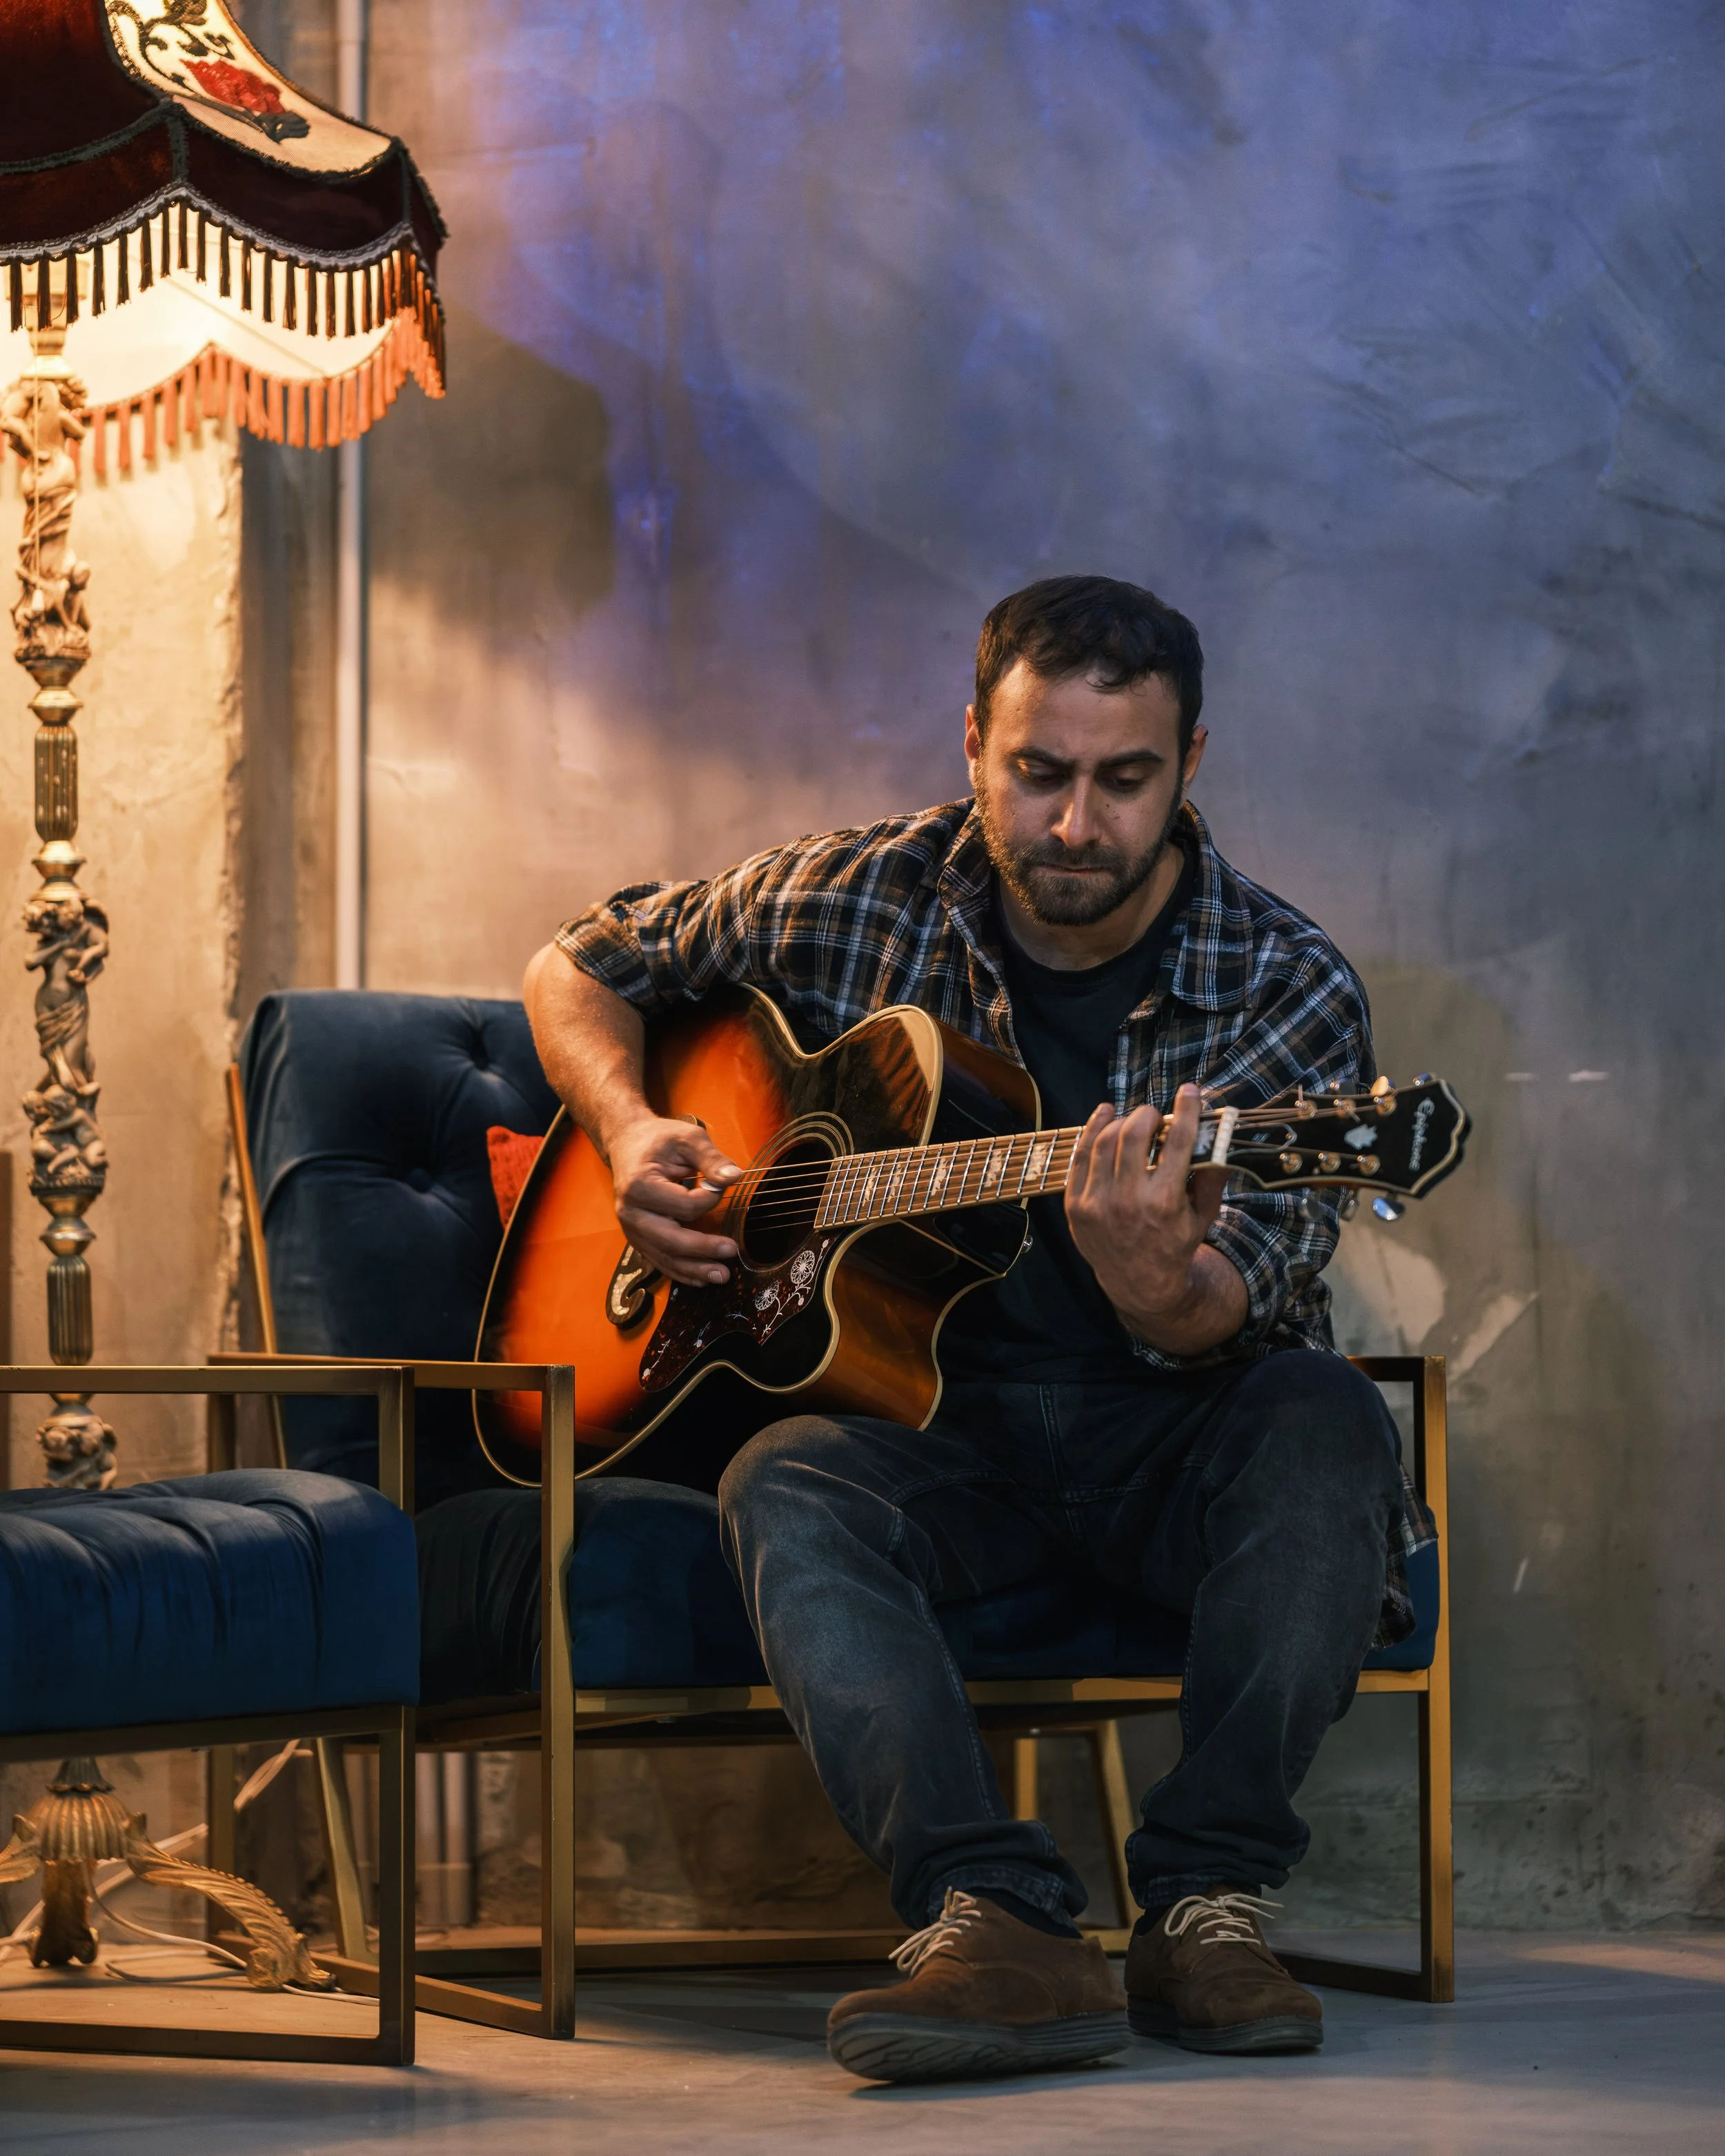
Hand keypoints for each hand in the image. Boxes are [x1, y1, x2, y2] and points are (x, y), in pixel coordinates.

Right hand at [605, 1115, 742, 1286]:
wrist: (627, 1144)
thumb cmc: (658, 1140)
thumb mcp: (687, 1138)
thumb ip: (711, 1158)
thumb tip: (735, 1178)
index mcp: (640, 1186)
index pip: (683, 1205)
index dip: (709, 1200)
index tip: (720, 1187)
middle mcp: (631, 1212)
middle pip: (670, 1239)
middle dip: (703, 1249)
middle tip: (731, 1251)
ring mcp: (631, 1229)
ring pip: (664, 1256)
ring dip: (694, 1269)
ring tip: (722, 1276)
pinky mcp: (637, 1238)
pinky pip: (659, 1260)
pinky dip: (680, 1272)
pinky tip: (701, 1279)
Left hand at [1065, 1085, 1242, 1349]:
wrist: (1138, 1282)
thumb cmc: (1174, 1244)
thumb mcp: (1203, 1216)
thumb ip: (1213, 1177)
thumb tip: (1222, 1136)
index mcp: (1165, 1202)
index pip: (1177, 1143)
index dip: (1186, 1111)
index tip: (1190, 1091)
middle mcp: (1129, 1201)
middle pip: (1134, 1134)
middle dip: (1148, 1114)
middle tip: (1156, 1115)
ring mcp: (1097, 1203)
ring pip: (1105, 1140)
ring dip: (1122, 1121)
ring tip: (1133, 1120)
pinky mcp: (1076, 1204)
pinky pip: (1080, 1156)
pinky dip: (1092, 1130)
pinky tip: (1104, 1116)